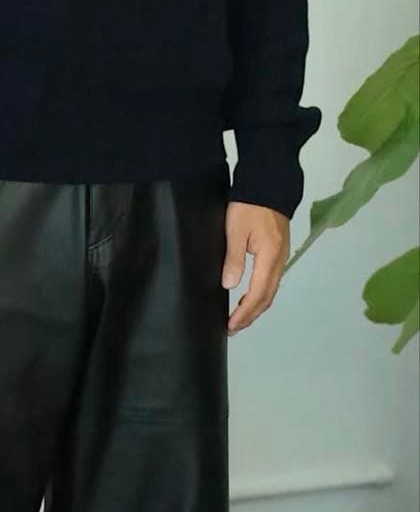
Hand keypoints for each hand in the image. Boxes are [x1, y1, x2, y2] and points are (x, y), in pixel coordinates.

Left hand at [221, 203, 289, 334]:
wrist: (269, 182)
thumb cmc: (250, 204)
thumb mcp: (236, 230)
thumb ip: (234, 259)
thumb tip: (230, 285)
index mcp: (269, 257)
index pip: (258, 294)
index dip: (245, 313)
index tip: (231, 325)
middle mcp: (279, 260)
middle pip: (267, 297)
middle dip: (250, 316)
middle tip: (233, 328)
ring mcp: (281, 256)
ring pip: (270, 291)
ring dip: (255, 307)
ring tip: (239, 319)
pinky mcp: (278, 252)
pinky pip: (271, 281)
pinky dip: (260, 295)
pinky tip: (248, 298)